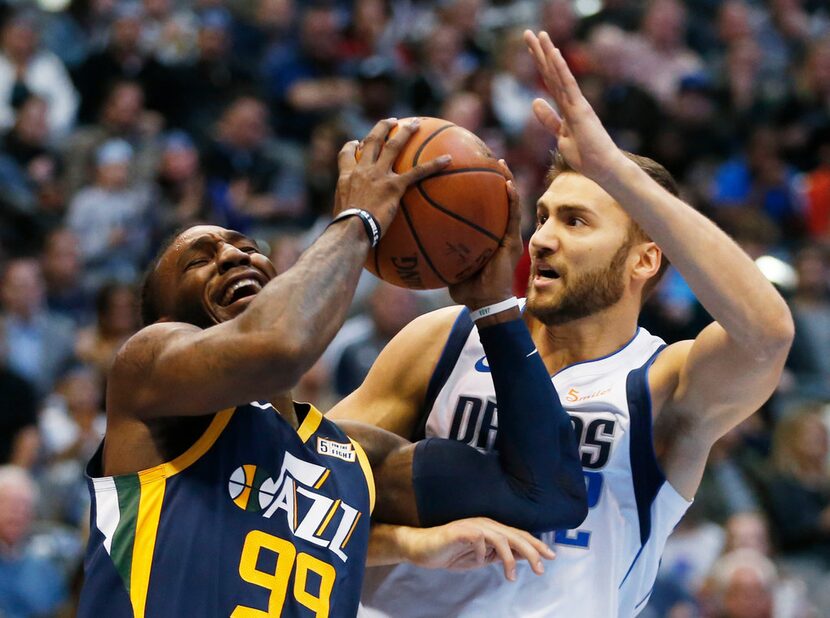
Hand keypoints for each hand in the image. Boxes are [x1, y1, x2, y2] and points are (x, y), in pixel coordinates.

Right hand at [334, 118, 451, 235]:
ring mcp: (379, 176)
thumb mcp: (339, 214)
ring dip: (405, 132)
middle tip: (392, 121)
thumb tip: (351, 223)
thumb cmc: (345, 229)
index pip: (346, 154)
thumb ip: (347, 209)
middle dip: (382, 127)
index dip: (352, 146)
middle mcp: (362, 170)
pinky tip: (448, 159)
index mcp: (347, 176)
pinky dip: (434, 165)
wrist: (350, 229)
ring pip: (393, 146)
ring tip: (416, 123)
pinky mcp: (394, 186)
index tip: (356, 143)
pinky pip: (417, 172)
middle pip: (372, 141)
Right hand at [398, 517, 554, 580]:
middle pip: (514, 535)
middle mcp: (485, 524)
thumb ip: (498, 556)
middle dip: (531, 551)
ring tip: (512, 576)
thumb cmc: (451, 553)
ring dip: (509, 558)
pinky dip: (482, 552)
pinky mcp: (460, 530)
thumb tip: (520, 558)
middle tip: (541, 569)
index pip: (518, 535)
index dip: (535, 545)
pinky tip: (478, 560)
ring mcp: (473, 526)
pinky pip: (478, 539)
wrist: (423, 549)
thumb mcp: (480, 558)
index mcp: (492, 529)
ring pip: (500, 537)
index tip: (551, 557)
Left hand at [449, 161, 522, 309]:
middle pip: (494, 199)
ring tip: (499, 163)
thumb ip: (437, 247)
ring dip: (506, 181)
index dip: (474, 189)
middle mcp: (496, 231)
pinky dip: (512, 200)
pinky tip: (508, 185)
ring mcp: (507, 236)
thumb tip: (412, 236)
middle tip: (483, 157)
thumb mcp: (447, 263)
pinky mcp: (513, 242)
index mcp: (483, 235)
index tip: (463, 169)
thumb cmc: (466, 288)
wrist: (484, 303)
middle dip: (490, 177)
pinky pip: (513, 217)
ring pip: (509, 203)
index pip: (479, 207)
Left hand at [523, 30, 625, 184]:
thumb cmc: (586, 155)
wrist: (603, 168)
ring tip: (539, 34)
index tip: (530, 46)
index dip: (539, 63)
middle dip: (539, 52)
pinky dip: (561, 69)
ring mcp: (577, 103)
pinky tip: (554, 53)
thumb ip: (549, 119)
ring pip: (559, 74)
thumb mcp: (560, 136)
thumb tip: (534, 101)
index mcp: (566, 107)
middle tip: (528, 32)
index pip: (549, 80)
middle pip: (552, 72)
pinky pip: (569, 86)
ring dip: (548, 54)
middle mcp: (572, 100)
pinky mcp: (581, 110)